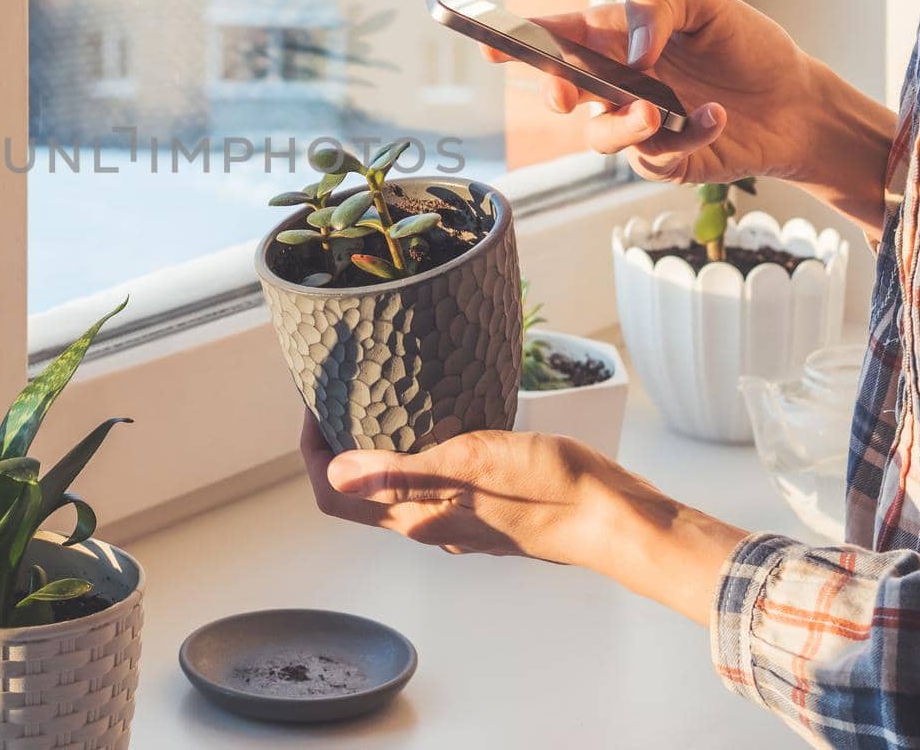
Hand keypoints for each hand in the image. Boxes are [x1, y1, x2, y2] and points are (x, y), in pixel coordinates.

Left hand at [299, 412, 606, 561]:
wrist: (608, 515)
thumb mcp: (467, 466)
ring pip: (396, 486)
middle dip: (336, 446)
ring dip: (374, 448)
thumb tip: (334, 472)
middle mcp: (429, 522)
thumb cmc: (545, 488)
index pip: (334, 496)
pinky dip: (414, 450)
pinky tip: (434, 417)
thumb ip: (401, 471)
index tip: (311, 407)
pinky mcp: (484, 505)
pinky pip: (432, 480)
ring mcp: (457, 517)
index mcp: (416, 516)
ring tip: (376, 399)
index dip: (311, 453)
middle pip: (358, 492)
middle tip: (336, 397)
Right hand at [483, 0, 819, 186]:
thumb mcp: (707, 3)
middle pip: (561, 92)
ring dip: (622, 125)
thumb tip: (631, 53)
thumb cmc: (746, 47)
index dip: (516, 40)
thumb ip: (658, 8)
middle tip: (566, 95)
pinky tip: (716, 116)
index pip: (556, 37)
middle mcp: (615, 85)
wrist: (799, 101)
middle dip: (553, 94)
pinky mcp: (664, 161)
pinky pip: (656, 156)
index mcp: (615, 40)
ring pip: (599, 135)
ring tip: (657, 113)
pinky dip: (688, 134)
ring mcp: (636, 126)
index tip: (487, 42)